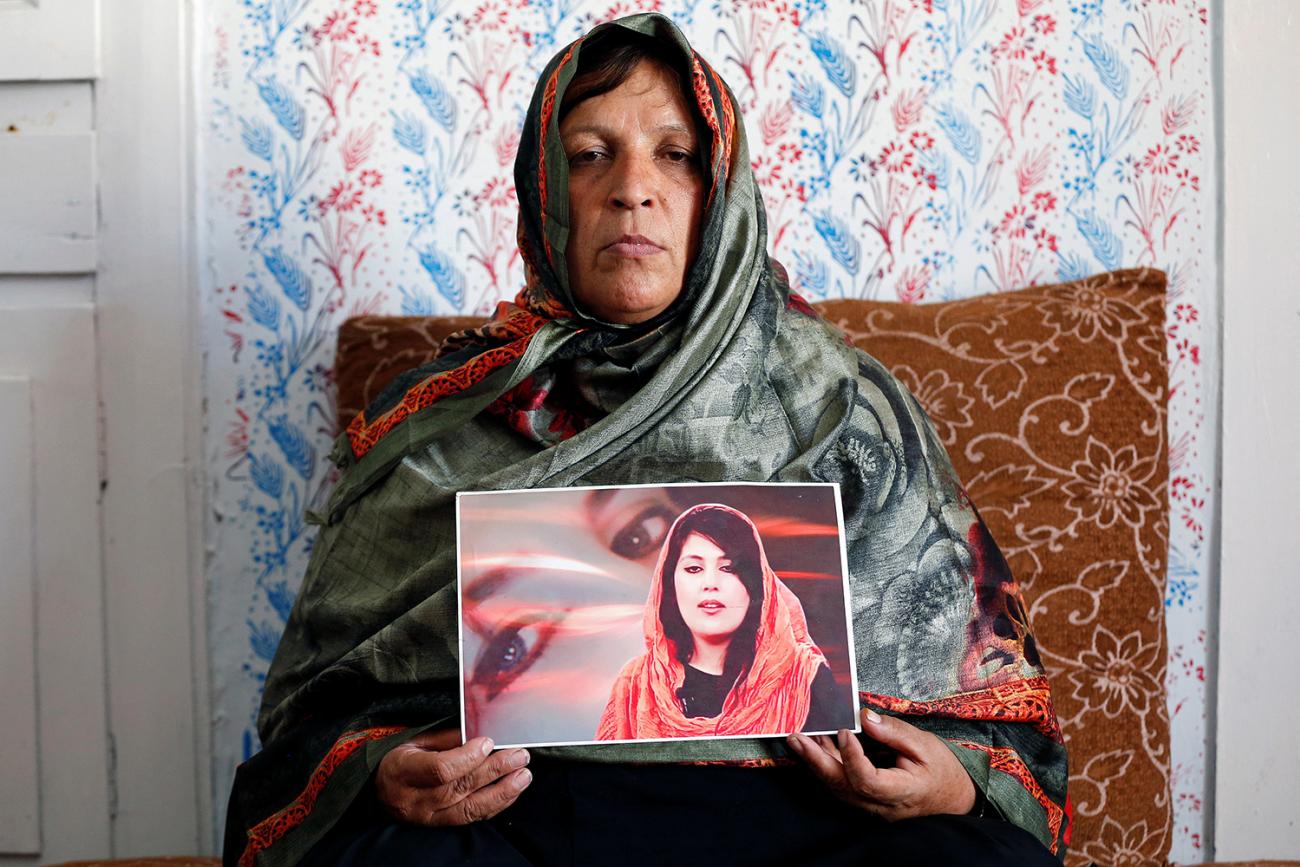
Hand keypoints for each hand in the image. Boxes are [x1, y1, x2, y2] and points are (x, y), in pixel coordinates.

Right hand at [374, 729, 530, 825]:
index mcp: (404, 771)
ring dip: (502, 792)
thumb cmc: (399, 760)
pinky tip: (511, 791)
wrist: (378, 790)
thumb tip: (480, 734)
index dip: (468, 756)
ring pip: (469, 808)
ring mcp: (427, 816)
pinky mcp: (439, 825)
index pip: (440, 769)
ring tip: (523, 776)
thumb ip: (447, 739)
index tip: (489, 742)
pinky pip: (471, 818)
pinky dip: (495, 805)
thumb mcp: (415, 741)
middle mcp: (415, 799)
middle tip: (519, 756)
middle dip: (495, 770)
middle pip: (460, 787)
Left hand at [788, 709, 975, 819]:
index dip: (852, 758)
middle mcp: (882, 806)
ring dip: (816, 762)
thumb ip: (894, 732)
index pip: (868, 782)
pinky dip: (826, 765)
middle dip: (816, 762)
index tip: (844, 731)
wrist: (952, 797)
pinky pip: (841, 786)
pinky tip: (815, 745)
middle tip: (796, 739)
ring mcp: (871, 808)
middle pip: (843, 788)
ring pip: (837, 788)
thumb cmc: (941, 770)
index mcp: (903, 793)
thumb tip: (864, 717)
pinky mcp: (865, 801)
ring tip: (798, 739)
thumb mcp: (925, 745)